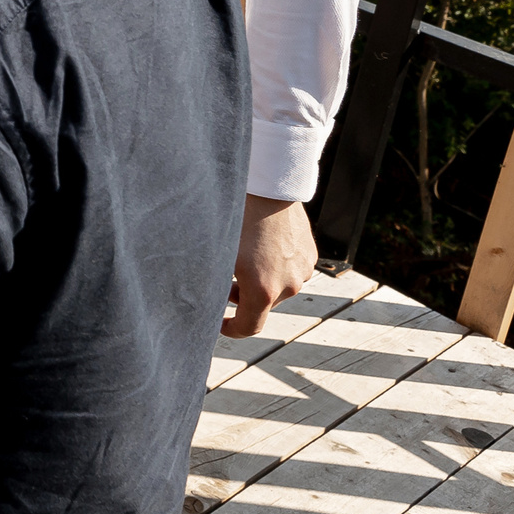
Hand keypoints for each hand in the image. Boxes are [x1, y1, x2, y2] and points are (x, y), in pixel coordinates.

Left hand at [222, 195, 318, 336]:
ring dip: (260, 279)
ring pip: (277, 285)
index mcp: (262, 290)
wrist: (268, 185)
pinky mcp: (310, 254)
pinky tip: (261, 243)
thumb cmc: (235, 217)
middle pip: (261, 303)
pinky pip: (290, 268)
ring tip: (243, 255)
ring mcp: (303, 269)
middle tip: (224, 277)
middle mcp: (288, 285)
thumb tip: (203, 298)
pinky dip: (274, 264)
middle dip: (242, 296)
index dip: (231, 329)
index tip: (219, 323)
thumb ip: (212, 282)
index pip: (249, 326)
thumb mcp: (217, 252)